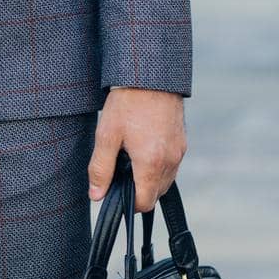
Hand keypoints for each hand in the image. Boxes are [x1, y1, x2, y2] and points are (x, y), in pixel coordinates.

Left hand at [88, 89, 186, 210]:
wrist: (150, 75)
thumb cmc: (127, 103)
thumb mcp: (107, 135)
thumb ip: (101, 169)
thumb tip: (96, 196)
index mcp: (151, 163)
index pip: (145, 203)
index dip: (128, 203)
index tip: (116, 189)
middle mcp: (170, 161)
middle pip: (156, 194)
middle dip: (138, 190)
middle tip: (120, 170)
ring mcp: (179, 151)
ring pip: (166, 181)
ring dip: (149, 178)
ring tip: (131, 156)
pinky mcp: (182, 141)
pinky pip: (172, 165)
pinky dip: (158, 165)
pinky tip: (143, 147)